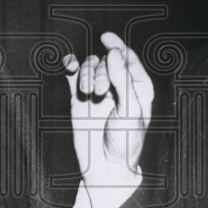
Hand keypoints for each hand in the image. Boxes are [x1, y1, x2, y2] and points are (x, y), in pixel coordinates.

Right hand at [63, 31, 153, 187]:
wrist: (106, 168)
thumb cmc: (126, 142)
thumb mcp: (130, 111)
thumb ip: (122, 81)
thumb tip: (114, 53)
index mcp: (138, 88)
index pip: (128, 59)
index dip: (117, 46)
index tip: (106, 38)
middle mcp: (118, 86)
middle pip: (106, 62)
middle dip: (100, 71)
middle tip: (99, 92)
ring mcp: (98, 91)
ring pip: (90, 66)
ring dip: (86, 74)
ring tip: (87, 93)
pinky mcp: (80, 98)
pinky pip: (74, 75)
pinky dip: (72, 66)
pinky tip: (70, 65)